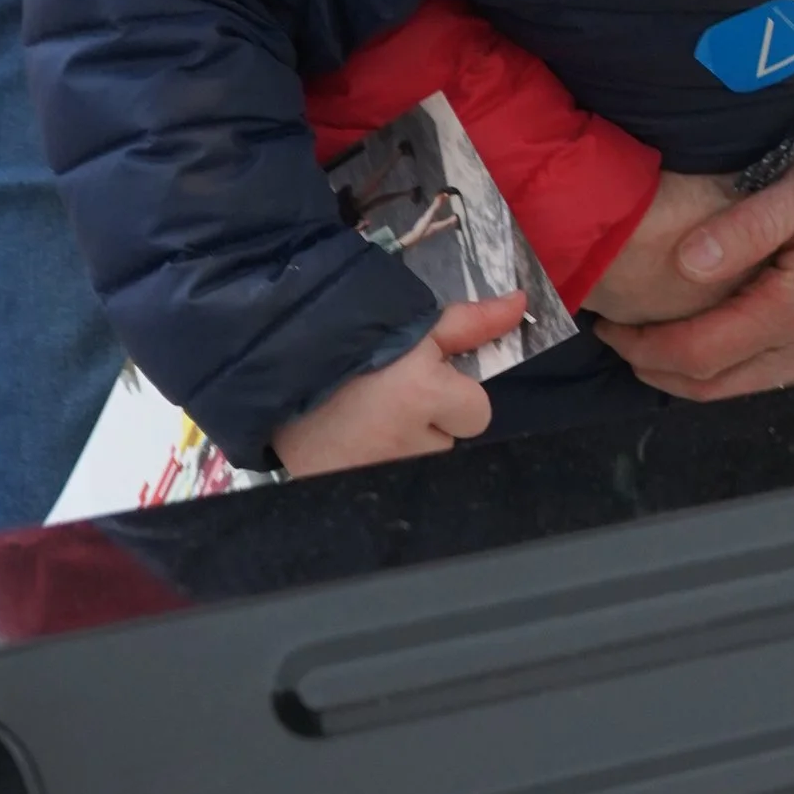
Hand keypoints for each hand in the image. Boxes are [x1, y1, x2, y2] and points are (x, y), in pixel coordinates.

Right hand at [272, 293, 528, 474]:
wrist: (270, 367)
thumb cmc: (349, 340)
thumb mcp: (412, 327)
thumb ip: (471, 322)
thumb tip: (523, 304)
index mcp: (423, 394)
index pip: (477, 414)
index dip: (453, 396)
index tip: (420, 381)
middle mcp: (406, 443)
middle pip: (449, 445)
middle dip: (430, 425)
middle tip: (387, 400)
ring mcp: (376, 473)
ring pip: (421, 466)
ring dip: (404, 450)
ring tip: (367, 422)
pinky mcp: (346, 489)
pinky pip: (386, 485)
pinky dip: (374, 468)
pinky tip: (352, 445)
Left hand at [595, 113, 793, 402]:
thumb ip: (748, 224)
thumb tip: (684, 264)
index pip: (703, 354)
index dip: (645, 348)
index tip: (610, 326)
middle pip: (720, 386)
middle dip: (660, 368)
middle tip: (621, 335)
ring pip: (752, 387)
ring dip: (700, 370)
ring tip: (661, 332)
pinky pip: (788, 374)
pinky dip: (743, 362)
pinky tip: (723, 326)